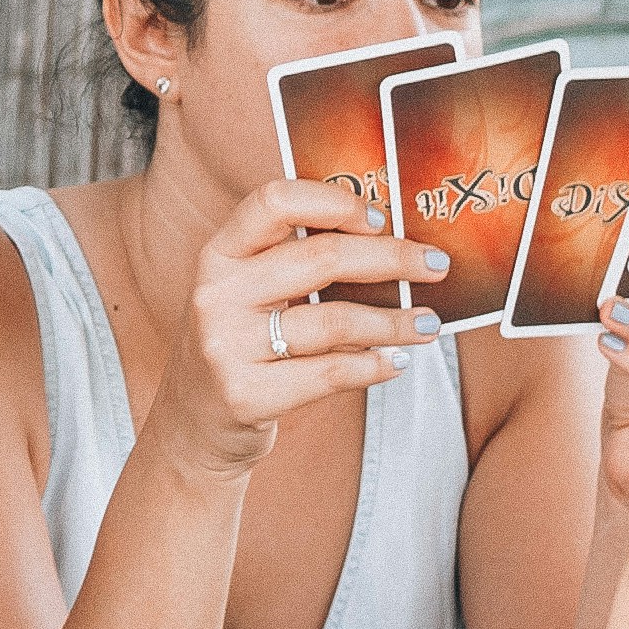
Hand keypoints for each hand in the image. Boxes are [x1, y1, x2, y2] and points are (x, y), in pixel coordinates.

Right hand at [150, 181, 446, 475]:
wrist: (193, 425)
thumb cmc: (238, 347)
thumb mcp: (245, 294)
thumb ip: (292, 262)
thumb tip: (387, 238)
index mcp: (218, 255)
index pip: (274, 203)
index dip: (333, 203)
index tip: (380, 218)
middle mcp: (216, 294)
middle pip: (320, 258)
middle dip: (392, 258)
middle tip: (435, 266)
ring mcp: (225, 346)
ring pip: (334, 321)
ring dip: (395, 322)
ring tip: (428, 324)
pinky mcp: (244, 395)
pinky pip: (329, 373)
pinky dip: (374, 365)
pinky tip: (398, 361)